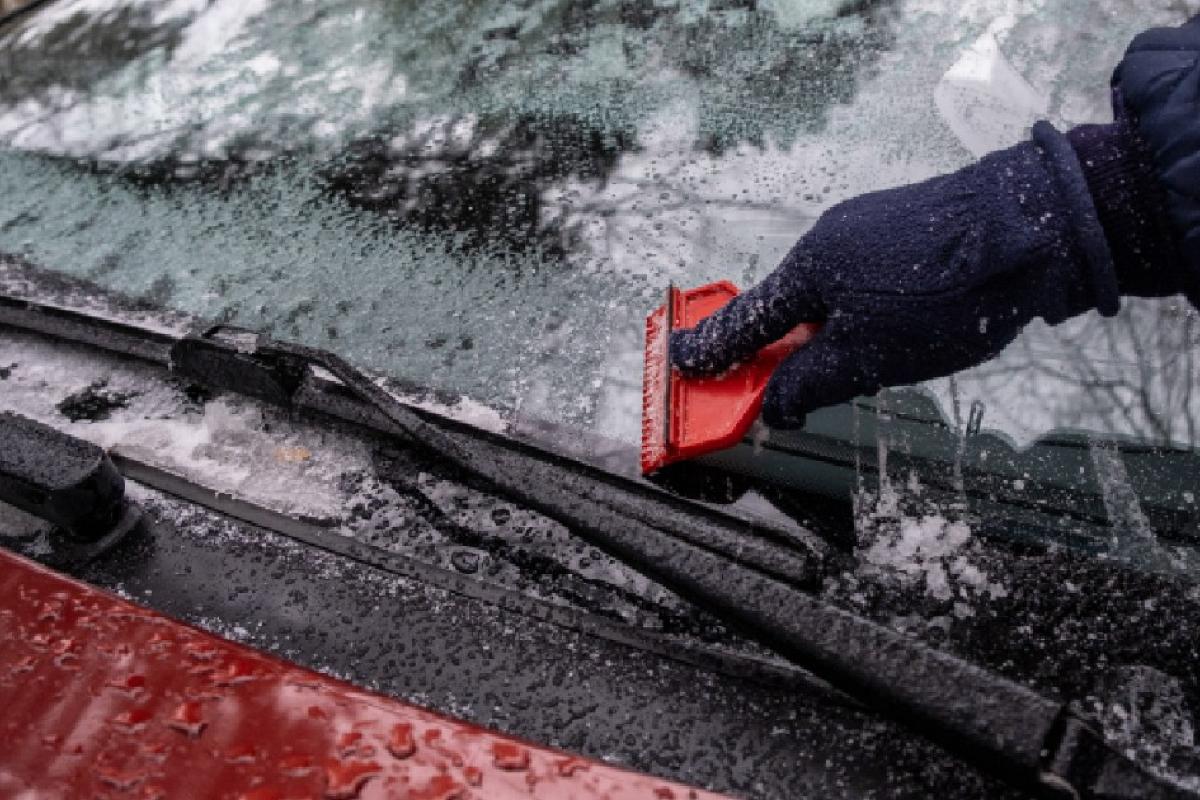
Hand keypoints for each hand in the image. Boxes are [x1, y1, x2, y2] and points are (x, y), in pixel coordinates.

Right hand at [671, 125, 1121, 428]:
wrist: (1033, 226)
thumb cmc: (943, 294)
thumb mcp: (867, 359)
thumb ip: (809, 384)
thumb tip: (775, 405)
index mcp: (807, 271)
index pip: (744, 322)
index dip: (711, 351)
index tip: (678, 363)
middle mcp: (828, 240)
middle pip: (788, 309)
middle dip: (784, 353)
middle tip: (782, 392)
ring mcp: (868, 228)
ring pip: (832, 297)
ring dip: (832, 336)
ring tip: (870, 368)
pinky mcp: (905, 227)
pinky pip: (864, 280)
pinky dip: (863, 313)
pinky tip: (903, 331)